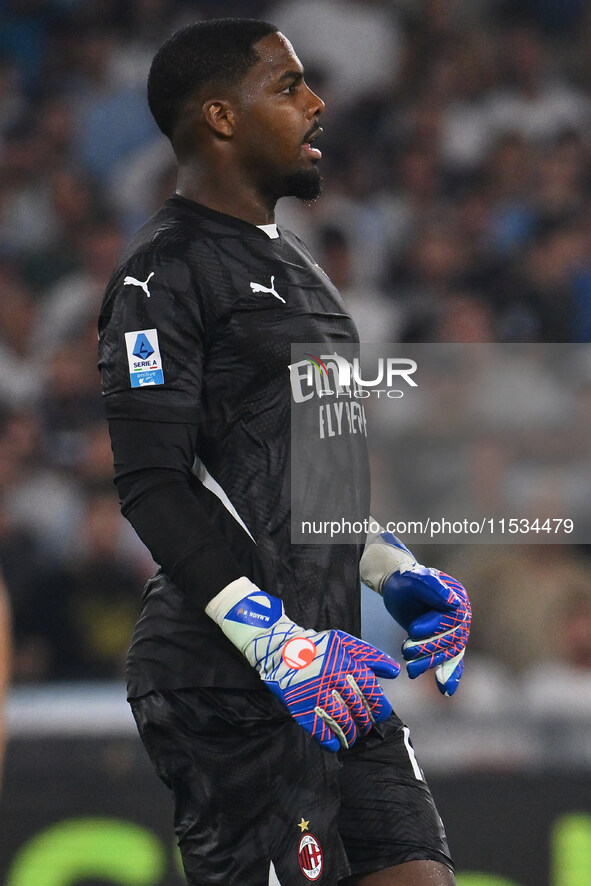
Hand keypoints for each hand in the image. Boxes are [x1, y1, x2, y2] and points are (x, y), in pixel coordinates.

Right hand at [206, 577, 398, 750]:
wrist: (281, 649)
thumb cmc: (318, 647)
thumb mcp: (345, 642)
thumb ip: (371, 655)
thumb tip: (394, 671)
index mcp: (346, 662)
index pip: (371, 691)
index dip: (378, 707)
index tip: (379, 714)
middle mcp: (332, 678)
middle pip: (357, 709)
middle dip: (364, 722)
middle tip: (363, 726)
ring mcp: (315, 692)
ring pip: (340, 722)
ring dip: (349, 734)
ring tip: (351, 737)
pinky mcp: (300, 705)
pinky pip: (318, 728)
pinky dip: (329, 740)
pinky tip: (334, 744)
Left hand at [360, 532, 470, 695]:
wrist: (399, 587)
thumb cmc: (407, 580)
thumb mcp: (416, 578)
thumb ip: (433, 588)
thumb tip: (454, 602)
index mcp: (458, 599)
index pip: (451, 620)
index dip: (434, 627)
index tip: (413, 630)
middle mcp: (461, 618)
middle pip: (450, 640)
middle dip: (428, 648)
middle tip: (405, 650)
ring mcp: (454, 633)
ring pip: (448, 654)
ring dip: (430, 663)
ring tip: (410, 669)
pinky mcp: (444, 644)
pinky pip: (451, 663)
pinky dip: (450, 676)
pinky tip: (445, 691)